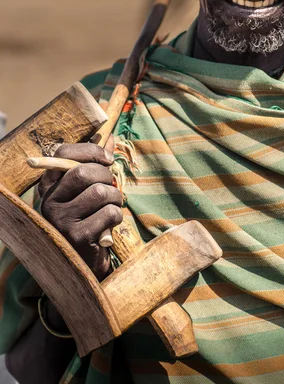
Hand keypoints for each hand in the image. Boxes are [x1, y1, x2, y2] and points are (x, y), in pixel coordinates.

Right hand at [39, 136, 122, 280]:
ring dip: (116, 198)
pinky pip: (109, 213)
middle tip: (112, 187)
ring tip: (113, 207)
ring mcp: (60, 221)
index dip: (90, 150)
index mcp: (48, 187)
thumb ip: (96, 162)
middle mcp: (49, 203)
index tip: (107, 158)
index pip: (62, 153)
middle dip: (106, 176)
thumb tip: (109, 135)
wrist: (85, 265)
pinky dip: (117, 216)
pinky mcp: (77, 238)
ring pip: (100, 192)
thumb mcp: (87, 190)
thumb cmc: (89, 219)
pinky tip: (110, 225)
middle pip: (83, 172)